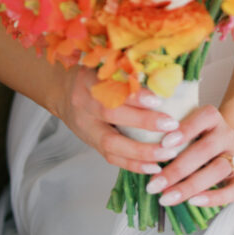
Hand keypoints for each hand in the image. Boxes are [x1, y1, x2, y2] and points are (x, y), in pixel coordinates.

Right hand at [54, 66, 183, 174]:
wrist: (63, 94)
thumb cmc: (91, 77)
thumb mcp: (102, 67)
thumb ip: (124, 71)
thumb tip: (162, 74)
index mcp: (87, 80)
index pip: (110, 86)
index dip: (133, 95)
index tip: (157, 99)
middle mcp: (83, 104)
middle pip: (110, 115)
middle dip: (143, 122)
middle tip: (171, 125)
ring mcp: (85, 128)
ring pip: (111, 144)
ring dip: (142, 151)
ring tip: (168, 152)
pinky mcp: (91, 144)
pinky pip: (111, 158)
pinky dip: (134, 165)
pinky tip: (154, 166)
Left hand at [143, 104, 233, 207]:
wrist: (220, 144)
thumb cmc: (192, 138)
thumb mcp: (182, 127)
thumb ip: (168, 132)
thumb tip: (141, 148)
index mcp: (212, 116)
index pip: (201, 119)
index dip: (184, 131)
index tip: (163, 144)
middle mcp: (227, 133)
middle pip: (206, 149)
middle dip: (177, 169)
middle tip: (154, 185)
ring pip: (219, 169)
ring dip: (190, 185)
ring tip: (166, 198)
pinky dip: (215, 197)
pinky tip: (193, 202)